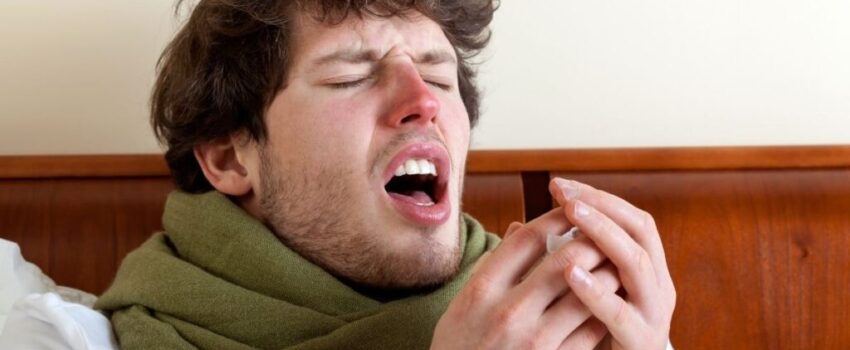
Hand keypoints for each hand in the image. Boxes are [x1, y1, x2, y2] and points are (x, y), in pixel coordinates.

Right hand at [432, 206, 621, 348]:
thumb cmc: (460, 347)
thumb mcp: (463, 304)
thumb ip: (493, 266)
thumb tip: (520, 227)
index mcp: (482, 290)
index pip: (528, 240)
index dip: (556, 218)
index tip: (572, 208)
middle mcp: (507, 312)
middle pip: (564, 259)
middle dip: (591, 240)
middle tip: (604, 232)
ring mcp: (533, 340)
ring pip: (586, 293)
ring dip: (606, 273)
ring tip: (616, 261)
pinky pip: (590, 331)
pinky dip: (604, 310)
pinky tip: (610, 301)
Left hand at [549, 178, 675, 349]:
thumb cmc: (594, 333)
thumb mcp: (582, 290)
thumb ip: (563, 259)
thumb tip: (519, 227)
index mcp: (645, 267)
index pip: (627, 217)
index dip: (596, 198)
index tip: (559, 185)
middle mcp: (658, 283)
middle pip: (638, 229)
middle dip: (600, 207)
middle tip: (565, 194)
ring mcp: (654, 311)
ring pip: (636, 263)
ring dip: (603, 234)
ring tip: (572, 215)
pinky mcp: (641, 340)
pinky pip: (619, 313)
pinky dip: (596, 291)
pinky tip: (571, 275)